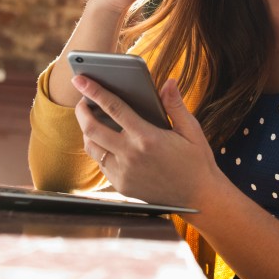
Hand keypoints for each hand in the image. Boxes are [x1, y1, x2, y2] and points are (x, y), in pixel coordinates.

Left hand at [73, 75, 219, 207]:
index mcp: (147, 137)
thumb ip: (175, 105)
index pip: (113, 108)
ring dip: (86, 131)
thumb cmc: (196, 161)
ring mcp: (123, 173)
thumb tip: (168, 82)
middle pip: (92, 128)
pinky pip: (101, 164)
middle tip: (82, 100)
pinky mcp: (121, 186)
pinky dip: (99, 150)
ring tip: (92, 119)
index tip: (80, 80)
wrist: (198, 198)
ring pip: (92, 148)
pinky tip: (106, 141)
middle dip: (81, 111)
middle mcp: (131, 155)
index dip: (94, 91)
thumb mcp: (191, 130)